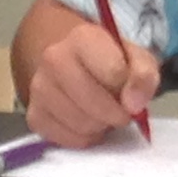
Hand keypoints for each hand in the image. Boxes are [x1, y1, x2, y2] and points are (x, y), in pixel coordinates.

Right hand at [25, 21, 161, 147]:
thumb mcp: (137, 59)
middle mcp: (53, 58)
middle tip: (121, 111)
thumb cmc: (111, 62)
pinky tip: (87, 122)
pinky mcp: (34, 114)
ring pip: (81, 124)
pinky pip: (66, 139)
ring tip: (102, 113)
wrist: (78, 64)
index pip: (114, 73)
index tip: (132, 94)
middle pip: (94, 102)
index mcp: (82, 37)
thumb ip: (144, 75)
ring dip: (100, 126)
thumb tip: (134, 104)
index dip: (130, 90)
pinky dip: (83, 137)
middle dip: (115, 114)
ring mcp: (39, 87)